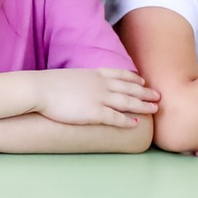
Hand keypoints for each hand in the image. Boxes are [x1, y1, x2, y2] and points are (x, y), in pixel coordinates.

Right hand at [36, 67, 160, 127]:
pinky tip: (136, 123)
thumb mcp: (69, 76)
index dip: (134, 79)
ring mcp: (99, 98)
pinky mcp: (94, 113)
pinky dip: (128, 120)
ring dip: (143, 105)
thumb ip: (80, 81)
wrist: (38, 89)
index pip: (120, 74)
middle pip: (130, 88)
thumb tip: (79, 86)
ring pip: (128, 102)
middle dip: (145, 93)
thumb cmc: (48, 84)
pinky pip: (116, 117)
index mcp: (94, 73)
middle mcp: (101, 84)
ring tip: (155, 109)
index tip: (143, 81)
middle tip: (158, 96)